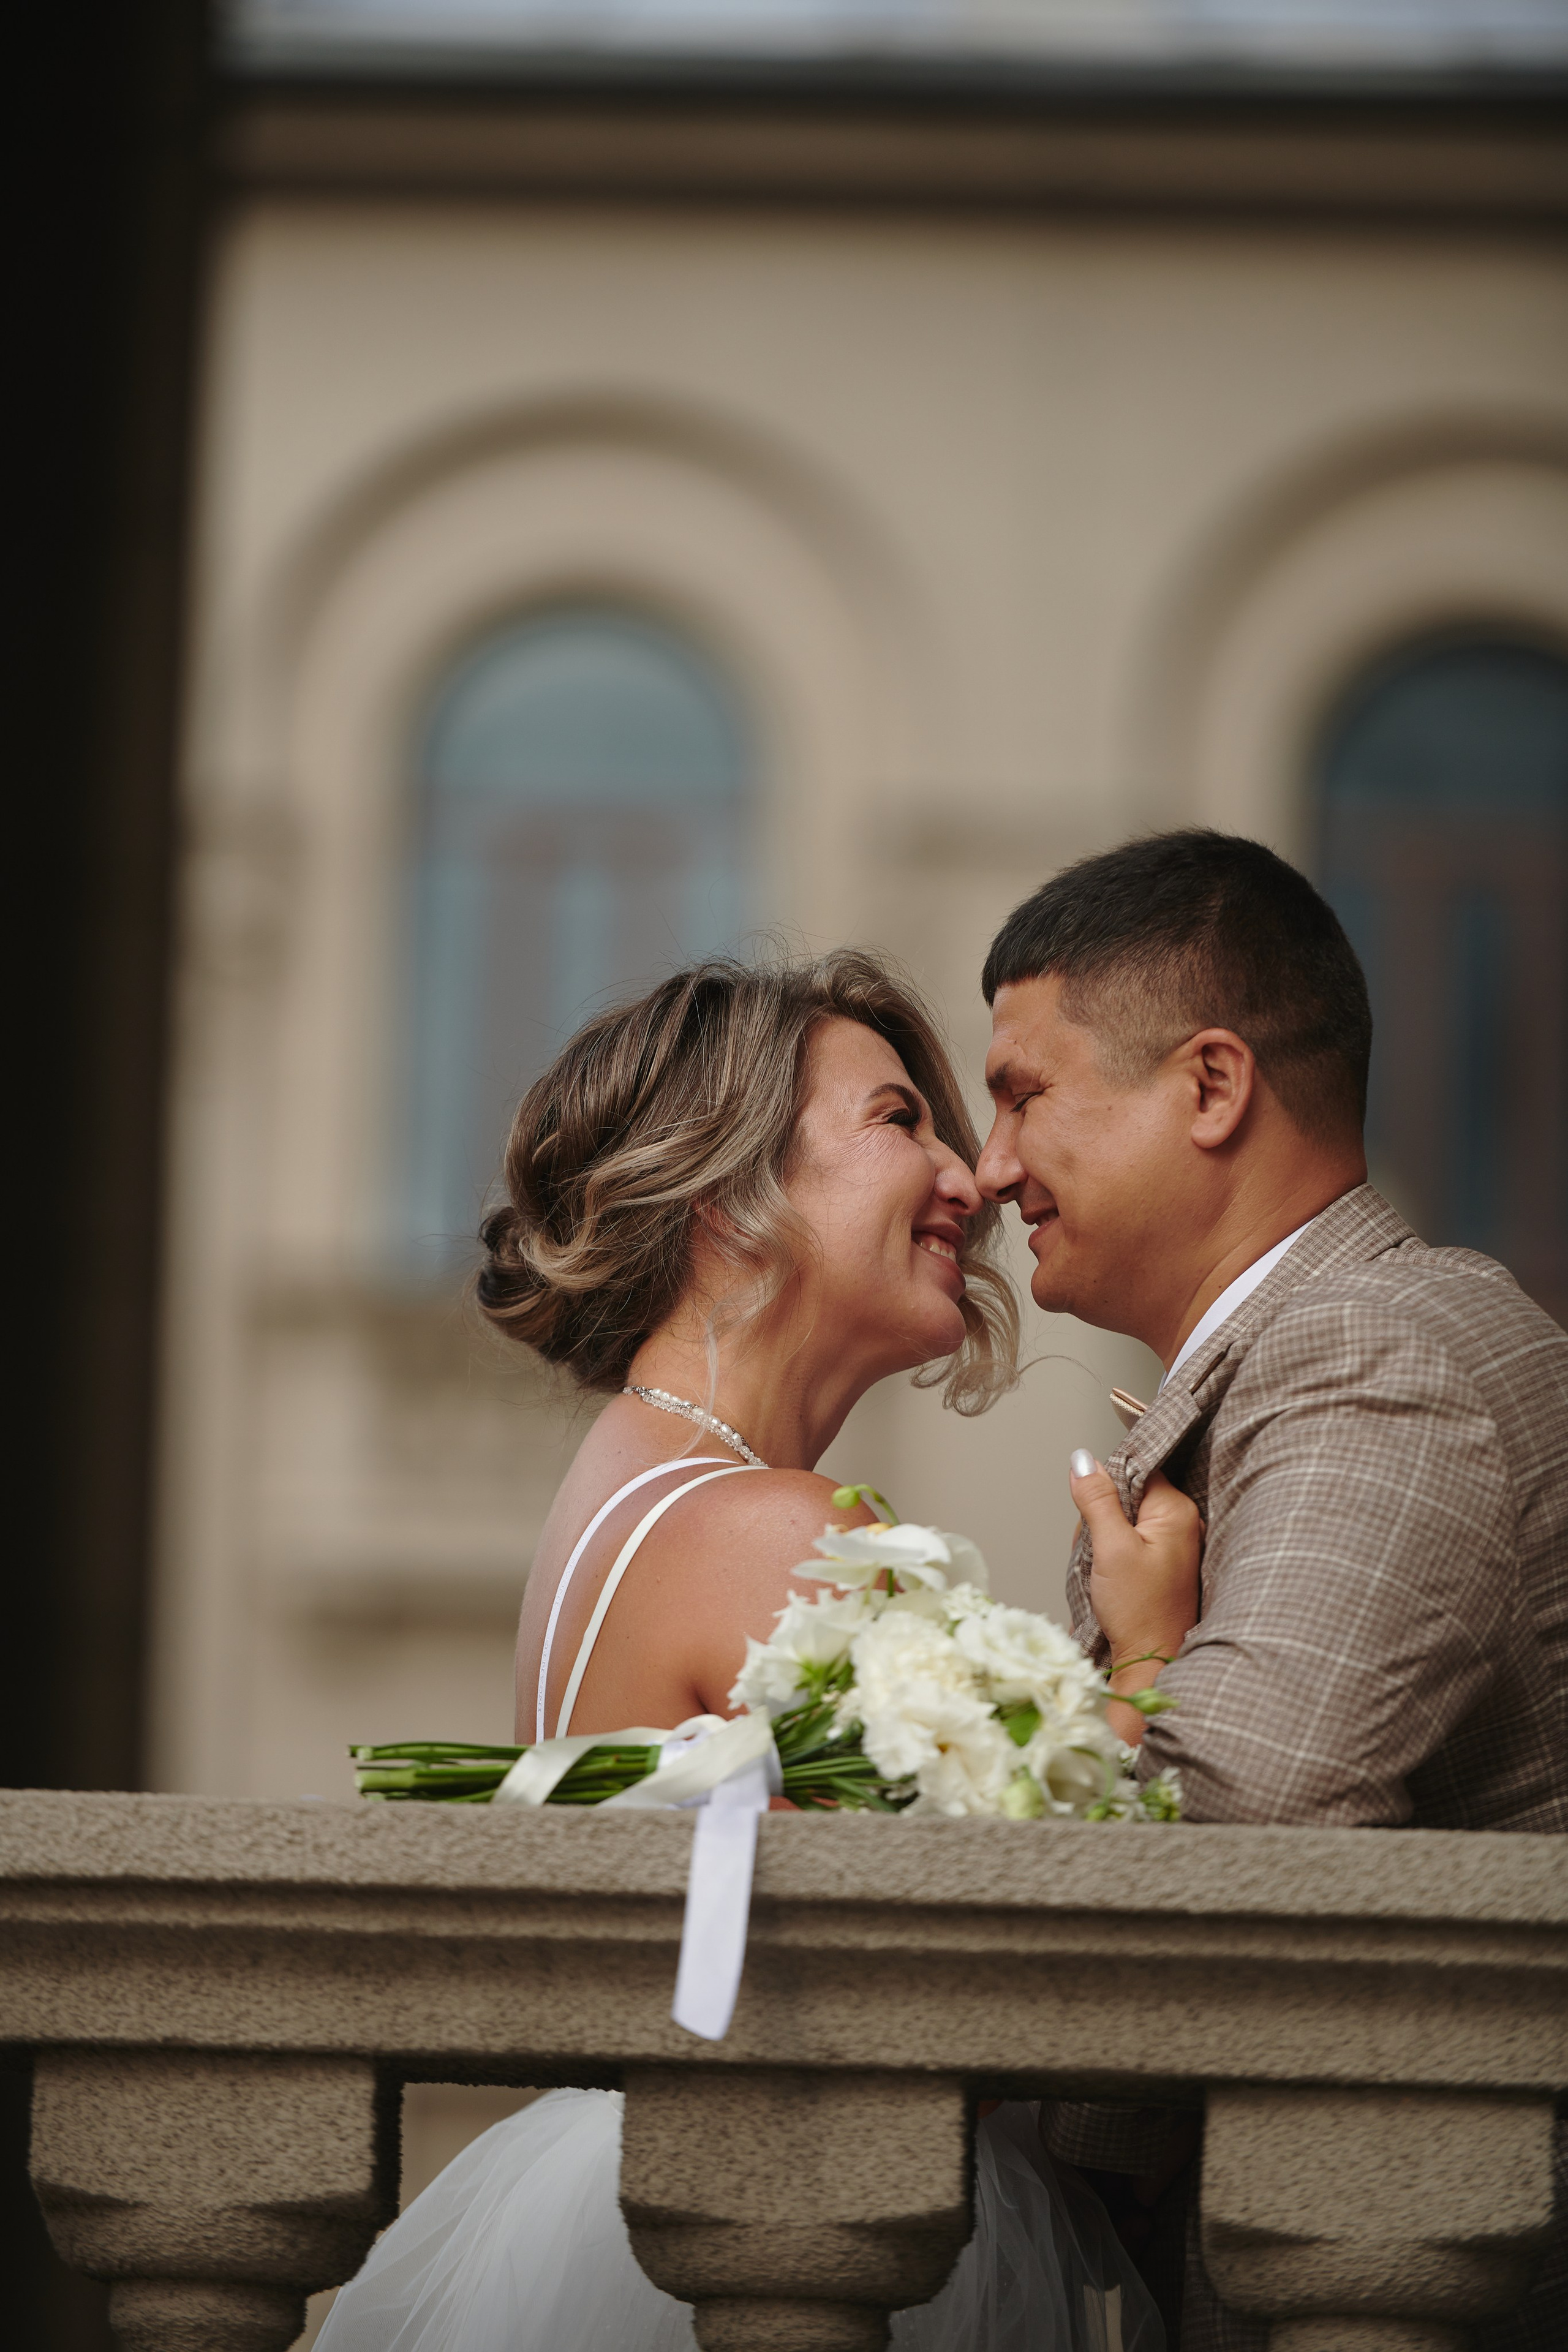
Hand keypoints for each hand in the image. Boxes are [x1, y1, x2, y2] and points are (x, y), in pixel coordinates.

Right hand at [1069, 1452, 1201, 1739]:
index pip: (1137, 1469)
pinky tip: (1108, 1577)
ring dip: (1102, 1539)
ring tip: (1102, 1569)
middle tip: (1097, 1549)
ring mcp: (1175, 1545)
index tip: (1093, 1512)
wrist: (1152, 1660)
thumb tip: (1082, 1460)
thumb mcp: (1110, 1548)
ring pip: (1123, 1519)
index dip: (1106, 1486)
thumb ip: (1097, 1500)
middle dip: (1100, 1517)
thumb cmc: (1139, 1611)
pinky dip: (1111, 1554)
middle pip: (1127, 1495)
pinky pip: (1129, 1542)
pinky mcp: (1164, 1563)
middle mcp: (1183, 1523)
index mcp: (1176, 1511)